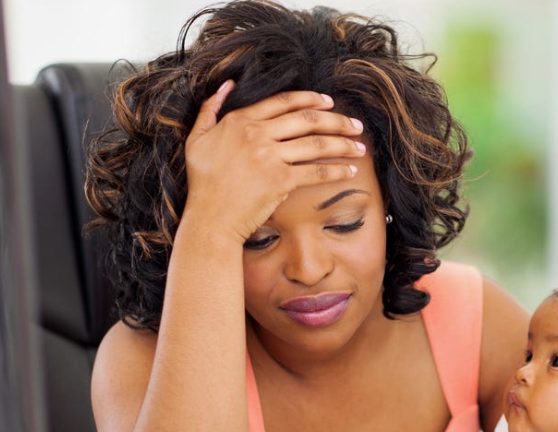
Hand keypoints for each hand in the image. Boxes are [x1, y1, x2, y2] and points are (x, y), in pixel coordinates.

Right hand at [183, 81, 365, 242]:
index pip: (283, 102)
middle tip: (355, 124)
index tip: (329, 102)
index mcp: (240, 120)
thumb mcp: (197, 139)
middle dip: (337, 120)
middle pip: (307, 119)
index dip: (310, 99)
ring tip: (359, 147)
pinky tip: (349, 171)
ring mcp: (269, 156)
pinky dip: (336, 171)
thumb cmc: (203, 184)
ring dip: (343, 144)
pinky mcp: (280, 180)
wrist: (209, 219)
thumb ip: (210, 109)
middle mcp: (257, 134)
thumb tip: (227, 85)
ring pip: (316, 144)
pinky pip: (315, 171)